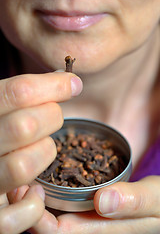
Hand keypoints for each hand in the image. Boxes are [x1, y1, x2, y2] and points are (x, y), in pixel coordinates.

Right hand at [0, 72, 82, 233]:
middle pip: (25, 126)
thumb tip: (68, 80)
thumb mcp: (2, 108)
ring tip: (46, 149)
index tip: (73, 84)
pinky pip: (18, 215)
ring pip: (23, 166)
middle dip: (52, 118)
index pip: (18, 92)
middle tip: (54, 116)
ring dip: (45, 154)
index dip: (53, 86)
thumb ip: (24, 95)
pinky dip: (34, 203)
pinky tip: (37, 190)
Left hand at [10, 176, 159, 233]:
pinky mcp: (90, 207)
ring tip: (24, 182)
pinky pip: (66, 206)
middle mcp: (92, 228)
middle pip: (56, 227)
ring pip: (58, 217)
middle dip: (33, 211)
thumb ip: (134, 200)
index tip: (31, 195)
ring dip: (38, 203)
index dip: (42, 221)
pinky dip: (50, 196)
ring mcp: (90, 219)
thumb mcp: (155, 199)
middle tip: (17, 188)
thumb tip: (104, 201)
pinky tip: (41, 181)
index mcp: (106, 231)